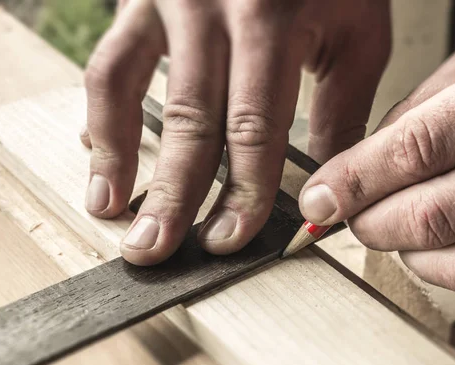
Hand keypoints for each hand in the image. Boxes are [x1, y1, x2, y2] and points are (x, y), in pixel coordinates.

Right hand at [82, 0, 389, 264]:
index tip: (231, 240)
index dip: (241, 191)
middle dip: (176, 193)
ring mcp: (171, 3)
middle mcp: (215, 8)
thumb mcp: (357, 35)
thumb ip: (341, 112)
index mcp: (274, 19)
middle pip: (191, 119)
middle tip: (157, 249)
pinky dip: (102, 113)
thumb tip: (322, 188)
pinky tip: (98, 154)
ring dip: (120, 156)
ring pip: (132, 89)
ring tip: (113, 212)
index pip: (254, 127)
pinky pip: (109, 60)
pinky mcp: (143, 1)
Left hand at [300, 31, 454, 292]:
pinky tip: (435, 243)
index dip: (355, 180)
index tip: (320, 197)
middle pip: (432, 216)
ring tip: (392, 227)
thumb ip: (418, 111)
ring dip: (405, 252)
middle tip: (349, 215)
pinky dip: (444, 268)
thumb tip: (359, 165)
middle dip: (370, 223)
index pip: (417, 149)